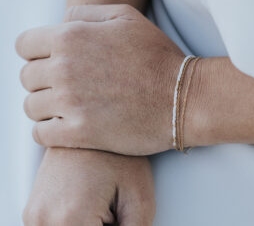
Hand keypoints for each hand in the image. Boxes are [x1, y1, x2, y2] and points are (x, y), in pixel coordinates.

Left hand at [16, 5, 185, 154]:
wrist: (181, 97)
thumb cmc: (156, 56)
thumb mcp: (126, 17)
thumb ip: (85, 13)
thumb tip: (59, 20)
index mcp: (71, 38)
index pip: (24, 45)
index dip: (36, 52)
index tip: (50, 60)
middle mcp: (64, 69)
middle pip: (26, 77)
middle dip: (43, 79)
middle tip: (66, 84)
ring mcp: (70, 103)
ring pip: (31, 106)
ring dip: (45, 105)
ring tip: (68, 105)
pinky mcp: (79, 134)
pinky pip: (40, 134)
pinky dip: (48, 130)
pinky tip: (66, 125)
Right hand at [23, 148, 154, 225]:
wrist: (92, 118)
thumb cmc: (117, 152)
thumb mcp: (139, 199)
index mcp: (69, 219)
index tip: (121, 217)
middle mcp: (41, 218)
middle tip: (113, 209)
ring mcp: (33, 212)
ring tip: (102, 204)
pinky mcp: (34, 205)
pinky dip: (76, 223)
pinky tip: (90, 202)